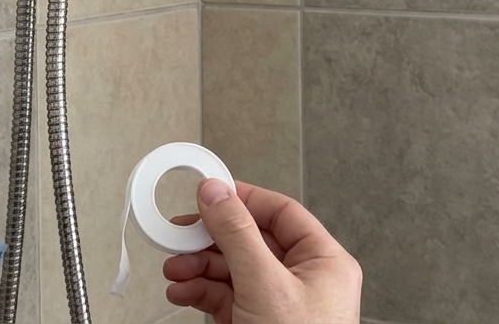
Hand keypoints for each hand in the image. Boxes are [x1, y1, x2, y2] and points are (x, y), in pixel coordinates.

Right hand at [162, 180, 361, 323]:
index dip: (242, 199)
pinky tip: (181, 291)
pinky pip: (225, 298)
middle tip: (179, 235)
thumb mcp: (265, 284)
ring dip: (198, 267)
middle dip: (209, 240)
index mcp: (323, 262)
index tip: (208, 194)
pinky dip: (199, 292)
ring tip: (175, 269)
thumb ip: (237, 235)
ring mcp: (278, 305)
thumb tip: (216, 193)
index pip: (280, 213)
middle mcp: (303, 280)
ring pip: (232, 270)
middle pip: (249, 241)